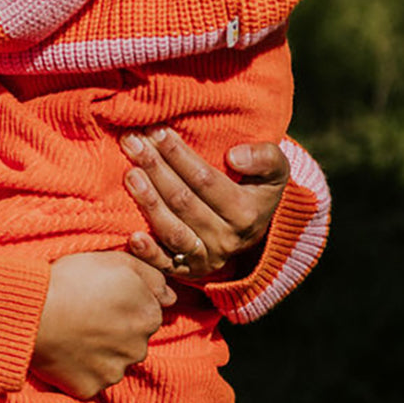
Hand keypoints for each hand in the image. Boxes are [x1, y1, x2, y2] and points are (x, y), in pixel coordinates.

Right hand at [30, 251, 174, 398]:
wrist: (34, 311)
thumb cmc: (72, 280)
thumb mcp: (116, 261)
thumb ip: (150, 275)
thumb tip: (171, 295)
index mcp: (148, 316)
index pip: (147, 312)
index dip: (124, 303)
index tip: (101, 297)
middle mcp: (139, 348)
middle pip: (132, 339)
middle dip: (115, 330)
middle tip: (86, 315)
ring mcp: (115, 371)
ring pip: (113, 362)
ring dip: (99, 351)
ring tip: (72, 332)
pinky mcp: (90, 388)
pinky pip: (89, 380)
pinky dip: (80, 369)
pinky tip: (65, 352)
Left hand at [121, 128, 289, 280]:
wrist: (252, 229)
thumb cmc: (256, 188)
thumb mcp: (274, 170)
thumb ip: (265, 158)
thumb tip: (235, 157)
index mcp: (246, 213)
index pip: (205, 180)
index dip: (179, 155)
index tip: (157, 131)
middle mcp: (226, 239)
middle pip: (183, 201)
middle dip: (155, 168)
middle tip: (131, 141)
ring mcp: (206, 257)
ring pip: (172, 230)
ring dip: (148, 202)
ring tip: (129, 173)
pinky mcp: (187, 272)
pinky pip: (165, 265)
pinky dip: (148, 254)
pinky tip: (132, 236)